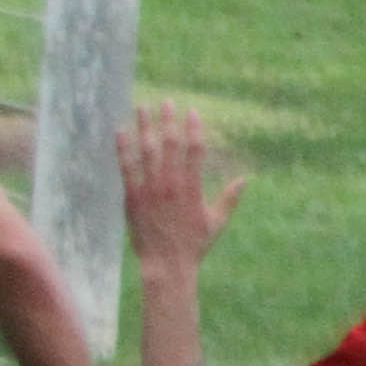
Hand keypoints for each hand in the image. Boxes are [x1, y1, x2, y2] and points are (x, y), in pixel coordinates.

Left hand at [116, 101, 241, 270]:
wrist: (167, 264)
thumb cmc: (193, 245)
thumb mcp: (216, 222)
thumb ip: (229, 199)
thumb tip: (244, 180)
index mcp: (192, 187)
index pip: (195, 150)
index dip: (194, 129)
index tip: (192, 111)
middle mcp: (171, 184)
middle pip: (170, 145)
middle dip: (168, 121)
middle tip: (166, 101)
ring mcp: (150, 190)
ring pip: (147, 152)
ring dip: (145, 128)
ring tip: (142, 107)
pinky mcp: (132, 198)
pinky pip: (126, 169)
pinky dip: (123, 149)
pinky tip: (120, 132)